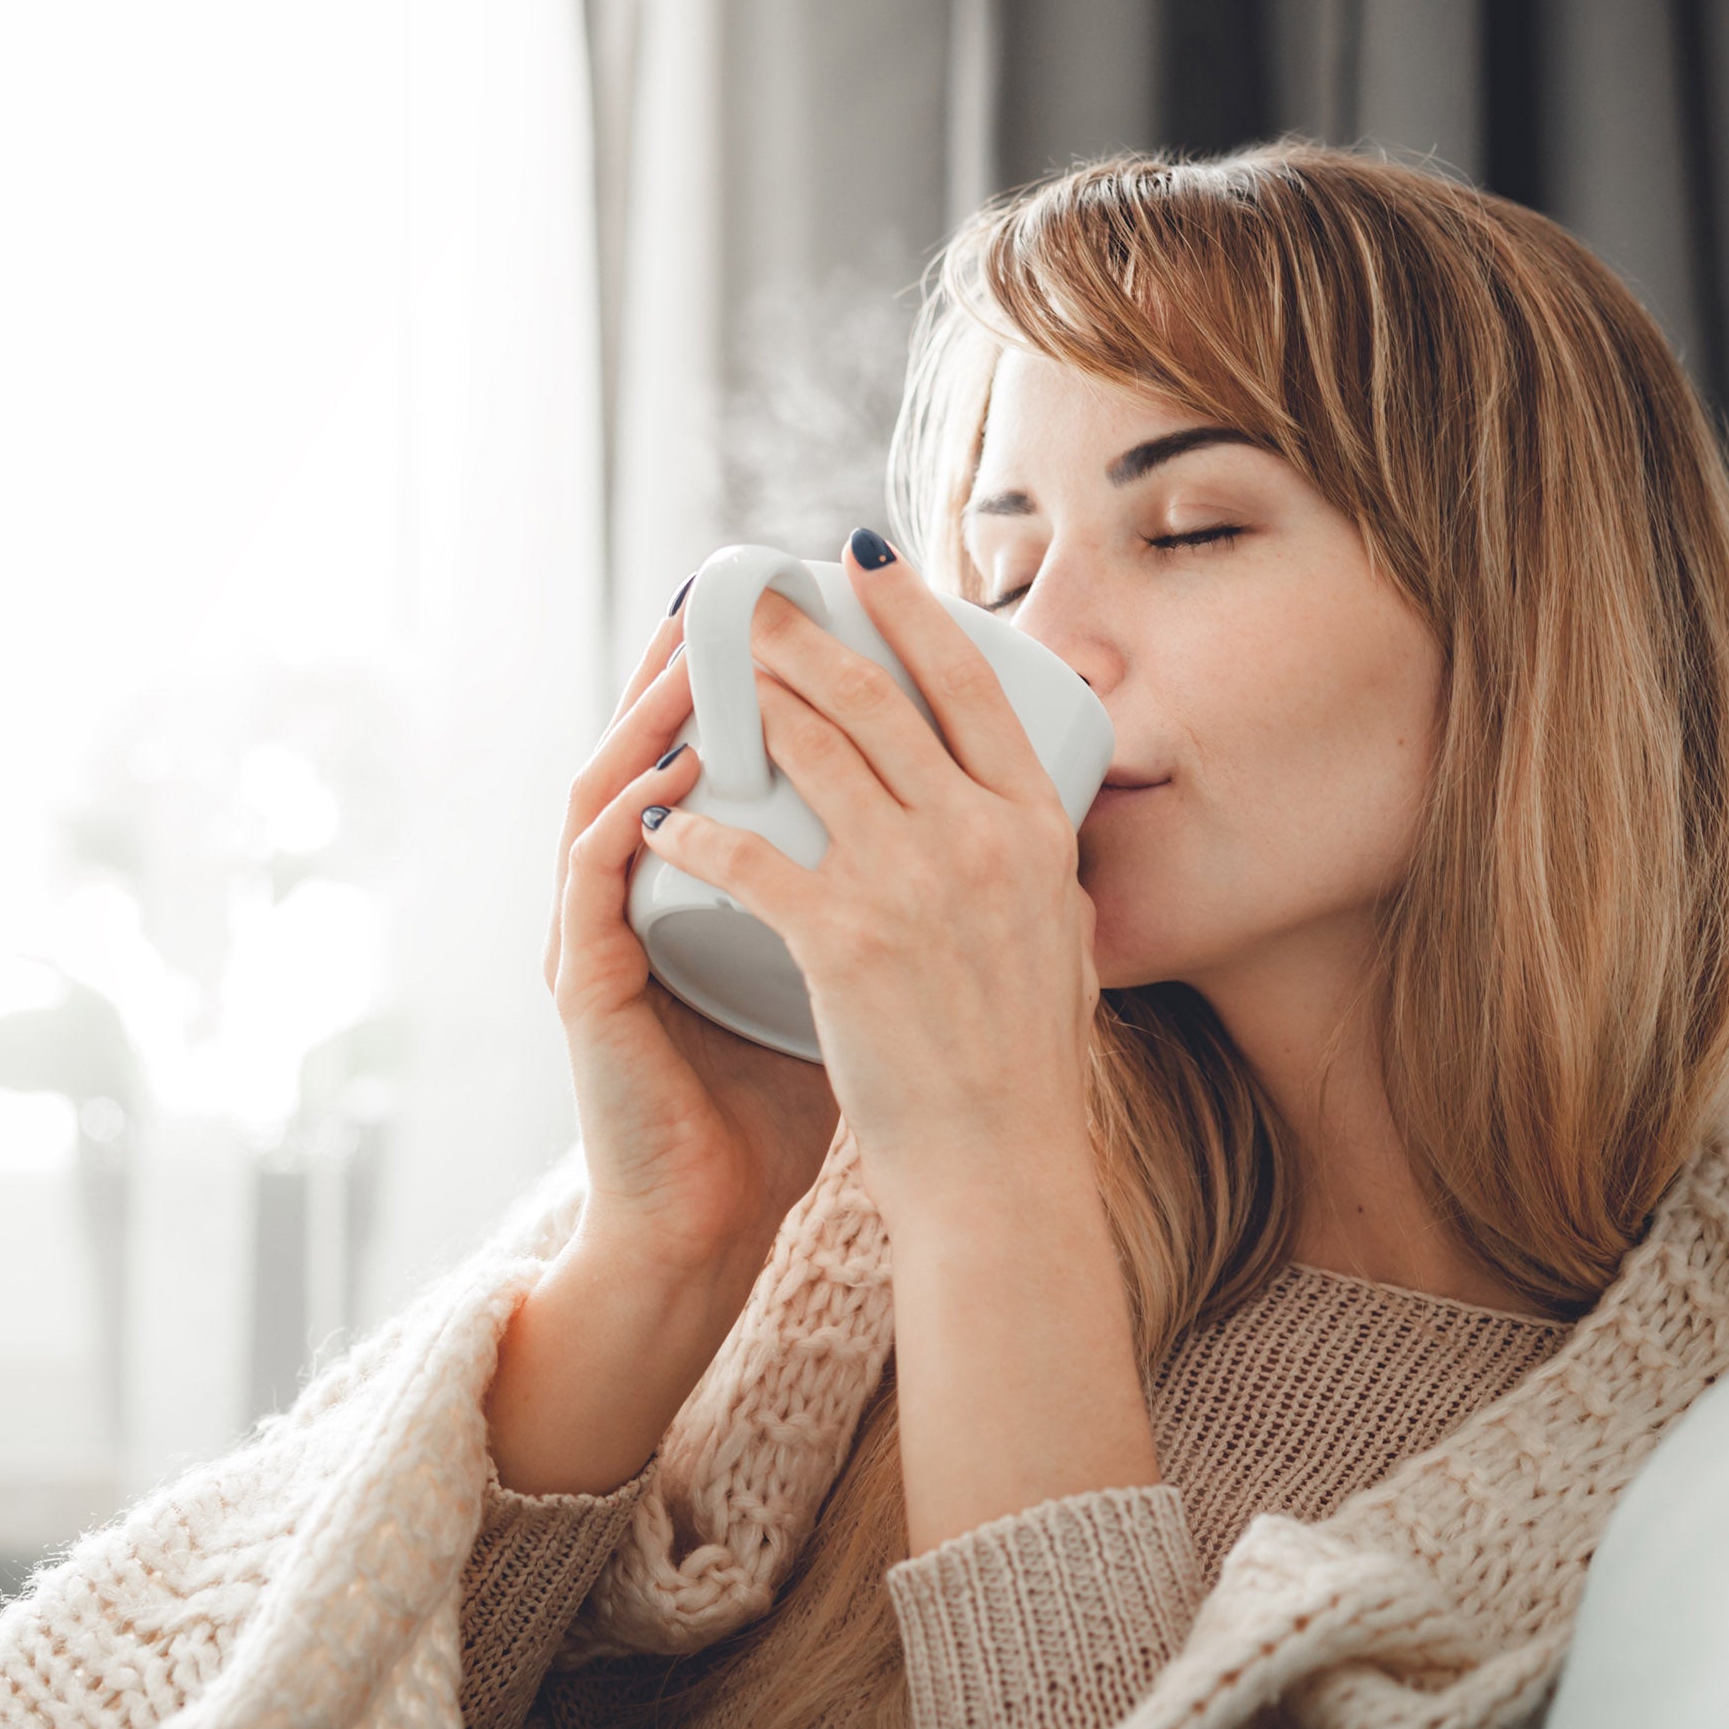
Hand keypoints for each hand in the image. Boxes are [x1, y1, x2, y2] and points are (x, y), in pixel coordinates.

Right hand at [544, 584, 841, 1275]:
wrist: (715, 1215)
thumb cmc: (784, 1100)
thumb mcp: (846, 976)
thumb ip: (881, 905)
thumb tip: (983, 839)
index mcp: (698, 887)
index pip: (710, 754)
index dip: (748, 680)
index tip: (803, 612)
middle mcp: (639, 893)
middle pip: (653, 745)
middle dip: (696, 663)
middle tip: (743, 591)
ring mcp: (603, 934)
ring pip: (610, 789)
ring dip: (651, 716)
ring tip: (705, 652)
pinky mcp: (586, 985)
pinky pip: (596, 879)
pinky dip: (632, 815)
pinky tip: (675, 771)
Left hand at [633, 529, 1101, 1241]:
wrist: (1000, 1166)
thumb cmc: (1026, 1065)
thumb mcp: (1063, 943)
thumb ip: (1038, 873)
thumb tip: (1031, 828)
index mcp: (1036, 829)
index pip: (973, 687)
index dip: (911, 611)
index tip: (862, 562)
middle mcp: (981, 837)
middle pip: (878, 698)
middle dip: (804, 634)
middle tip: (755, 599)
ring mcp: (914, 883)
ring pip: (812, 752)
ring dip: (746, 703)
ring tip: (704, 677)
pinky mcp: (846, 938)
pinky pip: (752, 853)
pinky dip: (700, 829)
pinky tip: (666, 817)